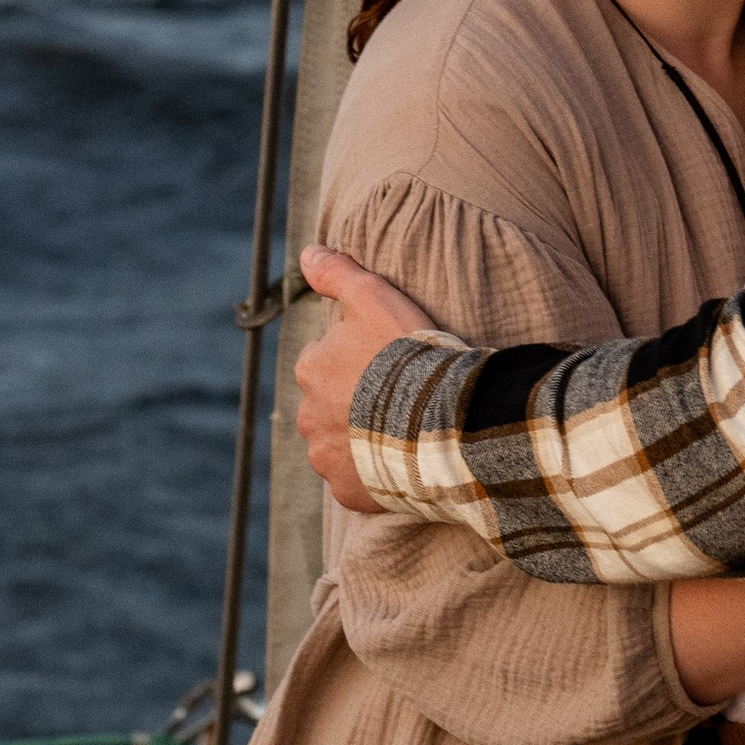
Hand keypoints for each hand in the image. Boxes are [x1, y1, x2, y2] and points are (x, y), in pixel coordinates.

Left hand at [293, 244, 440, 511]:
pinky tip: (403, 459)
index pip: (327, 360)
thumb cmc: (407, 354)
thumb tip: (307, 252)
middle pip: (331, 404)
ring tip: (404, 430)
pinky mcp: (347, 491)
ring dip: (363, 438)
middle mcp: (307, 417)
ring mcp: (326, 458)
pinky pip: (357, 481)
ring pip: (341, 443)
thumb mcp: (374, 297)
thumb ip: (337, 273)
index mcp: (309, 369)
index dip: (362, 359)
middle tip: (399, 395)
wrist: (438, 418)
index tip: (391, 361)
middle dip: (356, 401)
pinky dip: (374, 473)